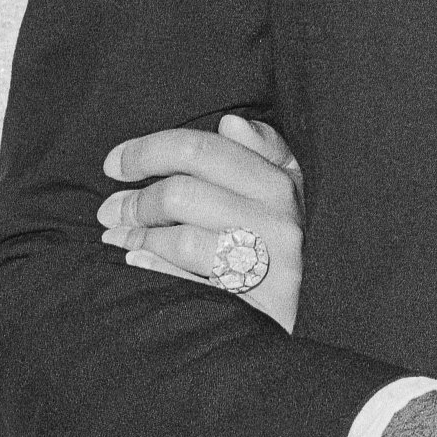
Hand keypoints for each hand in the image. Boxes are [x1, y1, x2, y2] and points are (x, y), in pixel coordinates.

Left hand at [98, 114, 304, 332]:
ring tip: (118, 238)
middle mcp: (279, 221)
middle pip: (182, 194)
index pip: (201, 150)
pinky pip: (190, 283)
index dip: (147, 152)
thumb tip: (230, 124)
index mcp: (280, 182)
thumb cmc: (291, 242)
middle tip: (110, 211)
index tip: (114, 163)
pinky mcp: (259, 307)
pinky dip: (154, 269)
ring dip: (138, 237)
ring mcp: (270, 267)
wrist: (325, 312)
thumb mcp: (292, 191)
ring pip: (182, 240)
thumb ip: (264, 152)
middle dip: (135, 201)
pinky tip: (135, 262)